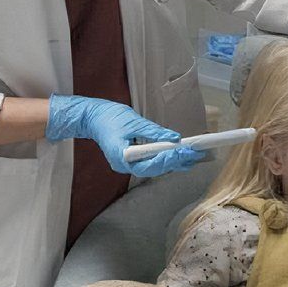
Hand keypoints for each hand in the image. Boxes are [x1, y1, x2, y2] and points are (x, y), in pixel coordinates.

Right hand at [44, 95, 199, 176]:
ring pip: (153, 167)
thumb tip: (174, 138)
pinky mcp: (130, 159)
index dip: (169, 159)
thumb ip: (154, 132)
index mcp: (122, 158)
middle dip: (175, 161)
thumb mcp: (134, 122)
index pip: (149, 164)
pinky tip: (178, 156)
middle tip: (195, 154)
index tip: (185, 151)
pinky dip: (164, 158)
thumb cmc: (109, 118)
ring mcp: (127, 164)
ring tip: (192, 157)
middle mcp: (125, 166)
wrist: (92, 117)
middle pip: (154, 168)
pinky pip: (149, 162)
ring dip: (172, 162)